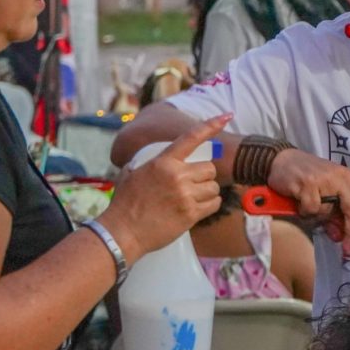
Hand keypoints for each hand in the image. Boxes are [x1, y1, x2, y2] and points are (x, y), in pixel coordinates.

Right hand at [96, 114, 229, 263]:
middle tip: (193, 184)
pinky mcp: (191, 214)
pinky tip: (198, 207)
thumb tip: (147, 159)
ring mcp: (185, 195)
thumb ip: (145, 163)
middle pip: (209, 168)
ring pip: (213, 187)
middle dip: (204, 176)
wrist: (123, 232)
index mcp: (163, 162)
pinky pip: (214, 204)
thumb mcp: (129, 174)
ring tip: (192, 198)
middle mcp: (177, 176)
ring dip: (207, 192)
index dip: (211, 125)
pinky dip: (210, 205)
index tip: (226, 116)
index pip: (191, 138)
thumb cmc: (124, 204)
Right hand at [267, 149, 349, 255]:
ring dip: (317, 217)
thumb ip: (335, 215)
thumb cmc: (306, 178)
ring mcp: (325, 179)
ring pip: (328, 212)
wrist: (280, 161)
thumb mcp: (326, 195)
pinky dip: (304, 212)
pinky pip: (312, 209)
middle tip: (349, 249)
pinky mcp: (308, 183)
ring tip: (307, 207)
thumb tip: (340, 237)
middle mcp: (341, 176)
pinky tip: (298, 203)